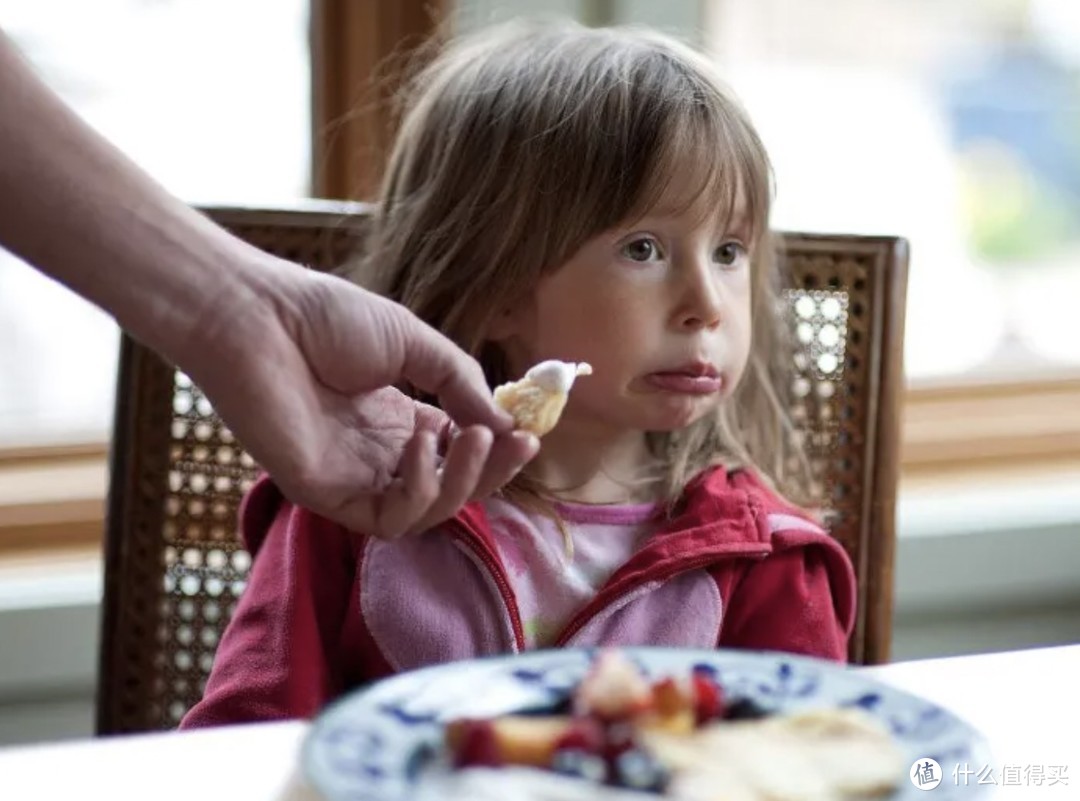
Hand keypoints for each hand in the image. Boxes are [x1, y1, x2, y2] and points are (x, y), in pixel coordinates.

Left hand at [186, 257, 537, 536]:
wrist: (257, 315)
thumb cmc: (325, 318)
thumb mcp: (413, 341)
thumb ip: (459, 383)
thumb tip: (508, 423)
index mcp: (397, 420)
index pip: (457, 453)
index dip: (495, 448)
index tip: (527, 432)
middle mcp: (378, 455)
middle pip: (450, 488)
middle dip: (491, 471)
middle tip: (519, 444)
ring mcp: (352, 478)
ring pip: (425, 512)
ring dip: (463, 481)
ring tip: (476, 438)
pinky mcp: (324, 495)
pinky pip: (387, 517)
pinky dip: (418, 489)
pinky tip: (421, 443)